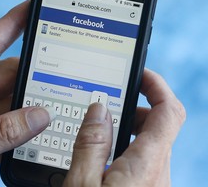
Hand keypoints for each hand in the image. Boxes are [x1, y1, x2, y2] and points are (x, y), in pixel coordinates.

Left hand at [0, 0, 54, 185]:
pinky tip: (34, 136)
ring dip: (29, 108)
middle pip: (6, 75)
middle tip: (59, 80)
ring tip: (50, 114)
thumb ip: (0, 136)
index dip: (10, 23)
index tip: (31, 9)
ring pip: (10, 100)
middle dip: (32, 77)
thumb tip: (40, 116)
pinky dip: (23, 128)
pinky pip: (8, 121)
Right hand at [63, 69, 185, 186]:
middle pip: (157, 125)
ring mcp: (153, 181)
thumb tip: (98, 110)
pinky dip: (125, 146)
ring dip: (127, 129)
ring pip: (149, 143)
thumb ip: (90, 145)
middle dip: (133, 108)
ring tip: (99, 130)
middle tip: (106, 106)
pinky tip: (102, 153)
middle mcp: (157, 172)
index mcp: (145, 165)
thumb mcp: (82, 183)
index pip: (167, 111)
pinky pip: (142, 159)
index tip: (140, 74)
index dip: (157, 85)